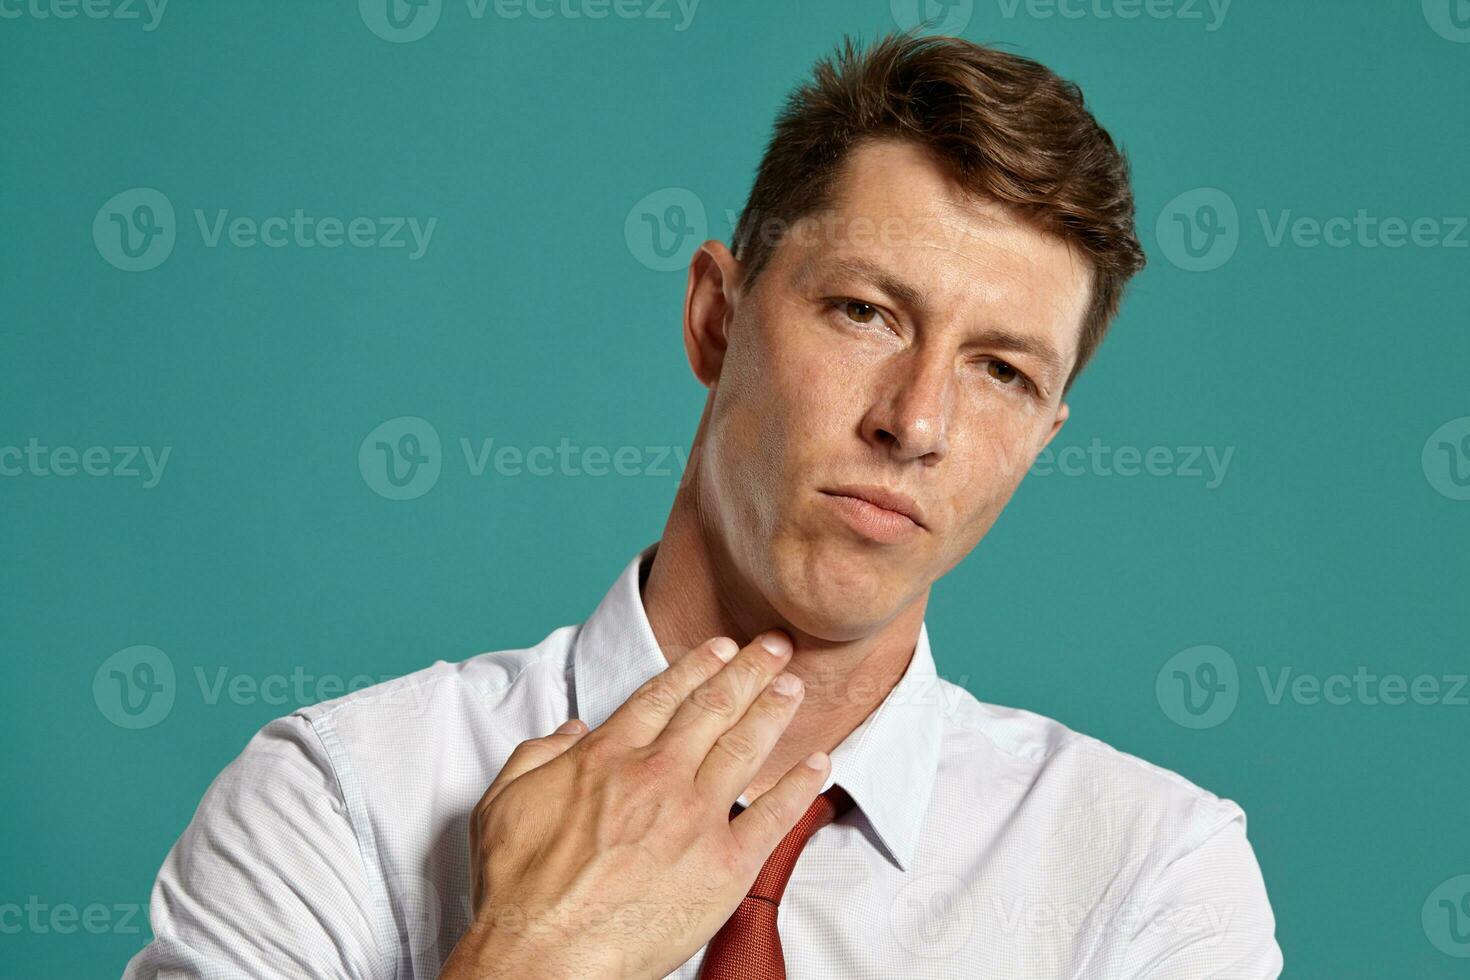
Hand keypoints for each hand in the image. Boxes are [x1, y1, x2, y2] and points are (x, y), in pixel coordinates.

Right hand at [440, 630, 827, 979]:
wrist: (546, 954)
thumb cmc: (521, 891)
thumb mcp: (502, 803)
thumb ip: (536, 755)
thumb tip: (568, 731)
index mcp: (607, 757)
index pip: (662, 697)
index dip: (695, 667)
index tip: (719, 648)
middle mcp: (657, 776)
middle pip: (712, 708)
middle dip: (748, 671)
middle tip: (773, 647)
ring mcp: (695, 818)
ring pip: (746, 748)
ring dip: (773, 711)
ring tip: (793, 686)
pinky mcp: (724, 864)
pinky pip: (774, 815)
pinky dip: (801, 787)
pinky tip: (819, 765)